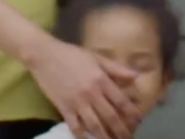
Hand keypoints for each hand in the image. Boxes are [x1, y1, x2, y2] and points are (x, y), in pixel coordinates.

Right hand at [26, 38, 141, 138]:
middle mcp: (91, 93)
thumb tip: (136, 75)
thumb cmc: (72, 54)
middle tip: (127, 138)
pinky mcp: (63, 108)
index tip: (138, 120)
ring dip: (104, 137)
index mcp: (101, 79)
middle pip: (109, 116)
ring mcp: (77, 102)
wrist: (45, 56)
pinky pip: (75, 126)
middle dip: (120, 130)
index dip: (130, 112)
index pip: (120, 100)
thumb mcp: (97, 57)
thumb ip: (116, 68)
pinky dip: (82, 136)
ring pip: (94, 125)